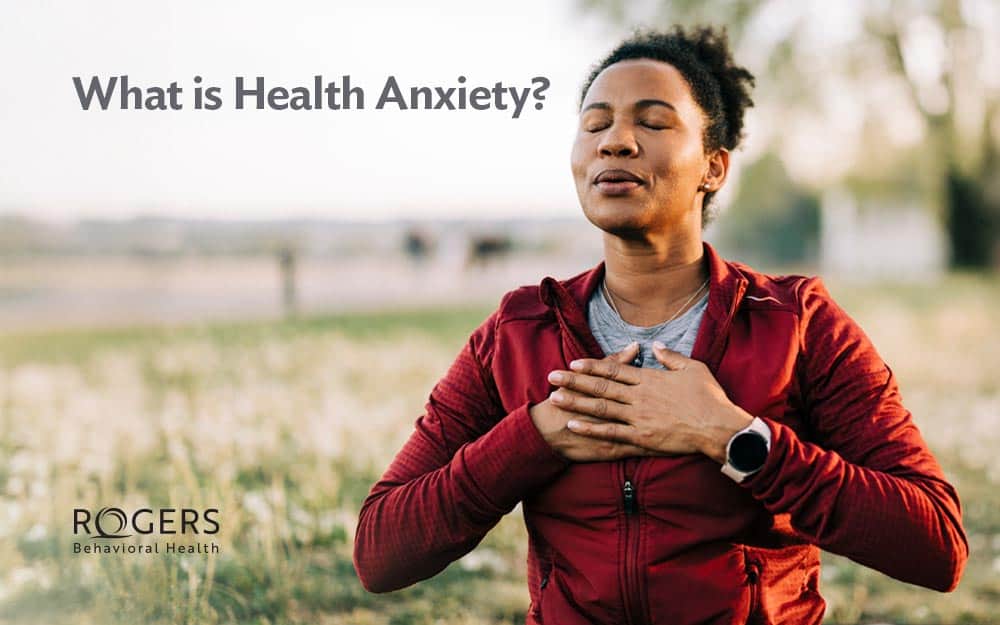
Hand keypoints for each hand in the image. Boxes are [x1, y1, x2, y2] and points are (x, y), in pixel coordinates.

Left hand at [546, 341, 753, 462]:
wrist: (718, 427)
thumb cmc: (709, 397)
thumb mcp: (693, 368)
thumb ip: (670, 357)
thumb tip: (655, 346)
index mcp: (649, 379)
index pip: (614, 369)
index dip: (592, 366)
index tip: (574, 363)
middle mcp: (639, 396)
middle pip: (601, 386)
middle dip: (574, 381)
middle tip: (552, 377)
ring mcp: (638, 417)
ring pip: (600, 407)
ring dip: (576, 402)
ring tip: (555, 398)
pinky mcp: (641, 437)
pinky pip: (610, 432)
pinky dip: (590, 428)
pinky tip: (573, 425)